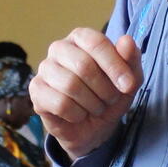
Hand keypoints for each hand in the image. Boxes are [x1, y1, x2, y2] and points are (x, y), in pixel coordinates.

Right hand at [32, 29, 142, 159]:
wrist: (93, 128)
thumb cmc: (109, 97)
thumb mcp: (129, 80)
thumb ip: (131, 59)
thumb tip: (126, 41)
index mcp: (81, 38)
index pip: (95, 42)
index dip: (114, 65)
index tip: (127, 85)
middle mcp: (59, 48)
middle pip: (83, 65)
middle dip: (104, 89)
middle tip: (110, 99)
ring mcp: (45, 69)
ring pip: (71, 85)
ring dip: (92, 103)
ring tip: (95, 107)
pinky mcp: (36, 91)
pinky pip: (60, 103)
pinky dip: (77, 114)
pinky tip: (78, 114)